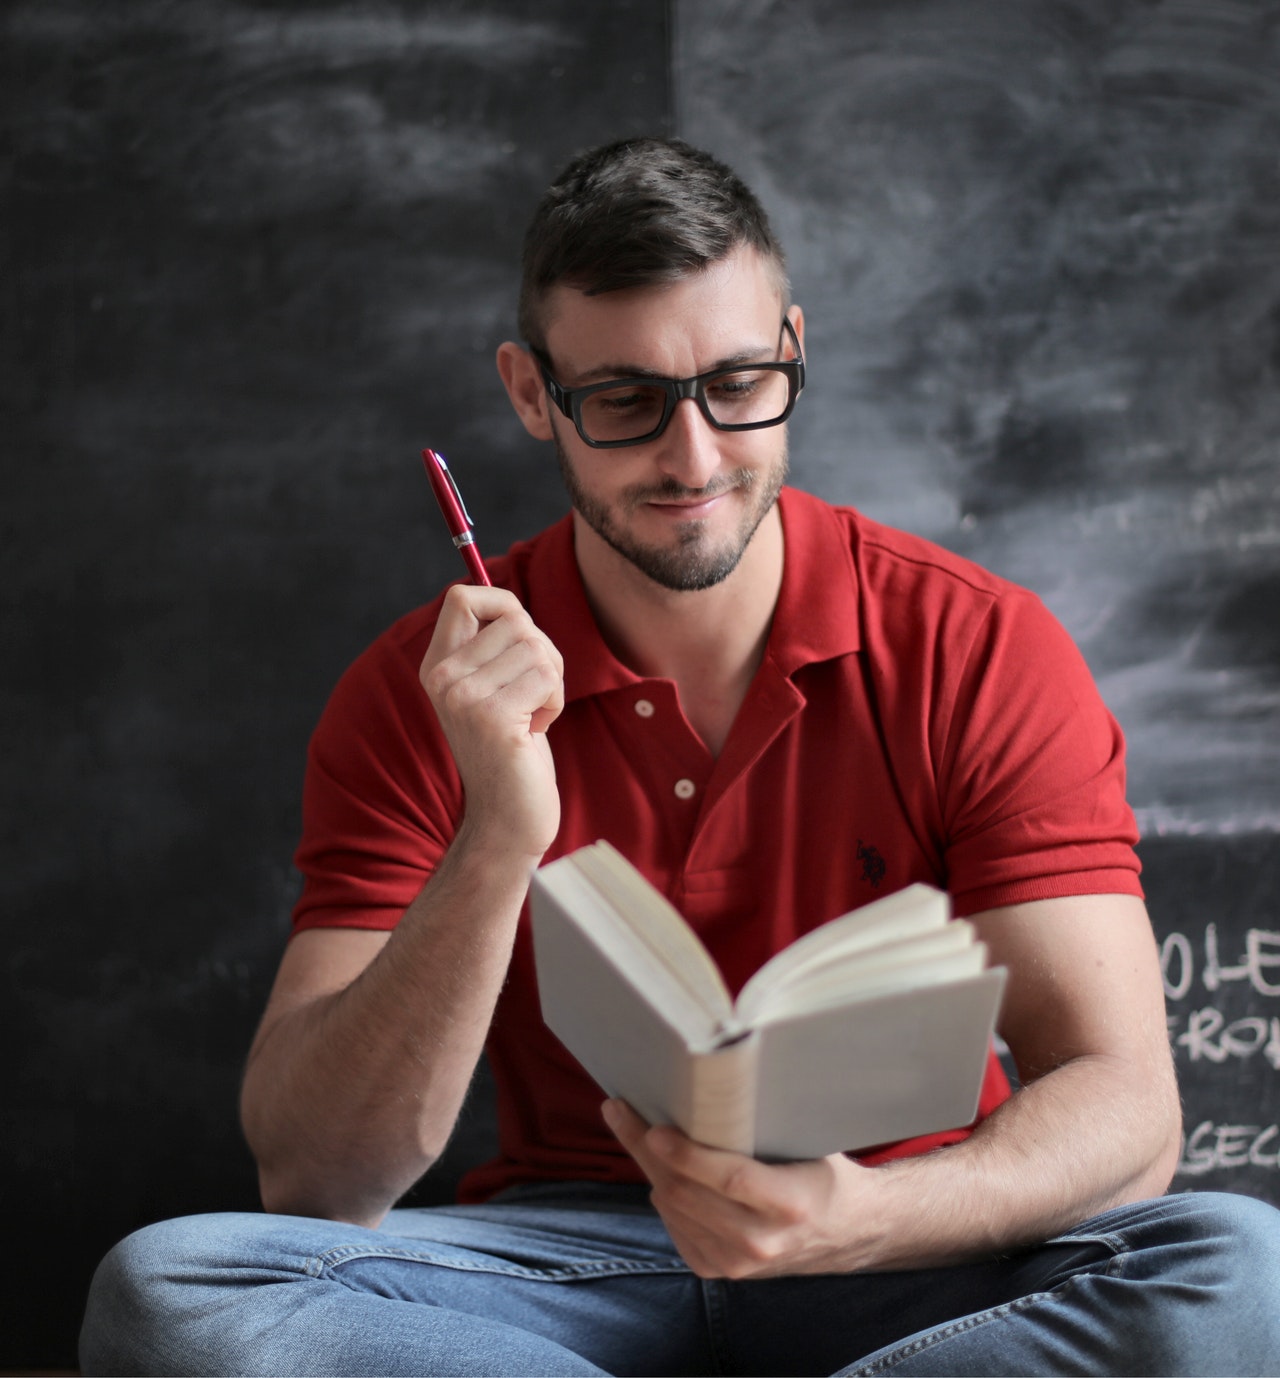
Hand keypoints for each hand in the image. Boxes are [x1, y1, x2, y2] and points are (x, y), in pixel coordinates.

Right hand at [419, 584, 563, 858]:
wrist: (507, 820)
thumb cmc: (511, 752)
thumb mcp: (492, 692)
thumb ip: (493, 650)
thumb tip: (508, 603)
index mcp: (437, 666)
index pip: (463, 596)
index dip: (503, 602)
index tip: (522, 635)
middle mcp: (442, 678)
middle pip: (515, 618)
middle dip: (543, 650)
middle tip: (534, 693)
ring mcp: (464, 698)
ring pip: (537, 647)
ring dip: (552, 681)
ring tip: (533, 715)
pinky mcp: (493, 718)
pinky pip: (548, 677)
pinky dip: (555, 702)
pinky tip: (536, 729)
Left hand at [603, 1099, 872, 1278]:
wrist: (847, 1233)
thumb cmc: (823, 1173)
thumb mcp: (809, 1145)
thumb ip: (763, 1128)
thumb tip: (711, 1078)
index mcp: (790, 1202)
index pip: (729, 1178)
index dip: (687, 1154)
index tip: (655, 1127)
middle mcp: (761, 1240)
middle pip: (687, 1193)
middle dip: (645, 1149)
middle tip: (619, 1110)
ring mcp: (738, 1263)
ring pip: (673, 1209)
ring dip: (649, 1168)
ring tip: (635, 1130)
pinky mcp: (720, 1271)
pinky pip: (675, 1227)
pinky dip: (663, 1195)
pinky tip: (662, 1170)